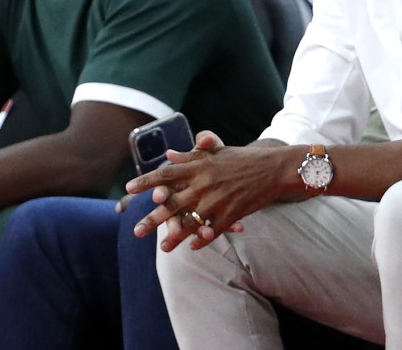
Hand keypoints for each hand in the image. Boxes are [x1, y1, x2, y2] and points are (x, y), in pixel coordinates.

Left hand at [125, 132, 290, 251]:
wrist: (273, 169)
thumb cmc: (243, 159)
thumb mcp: (216, 153)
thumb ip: (191, 155)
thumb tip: (168, 155)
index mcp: (199, 166)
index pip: (166, 173)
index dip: (146, 181)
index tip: (128, 188)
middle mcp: (204, 183)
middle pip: (172, 203)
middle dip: (152, 218)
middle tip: (136, 231)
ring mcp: (217, 200)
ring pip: (190, 222)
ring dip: (175, 236)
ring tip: (163, 248)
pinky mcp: (231, 214)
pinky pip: (212, 231)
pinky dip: (202, 239)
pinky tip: (193, 247)